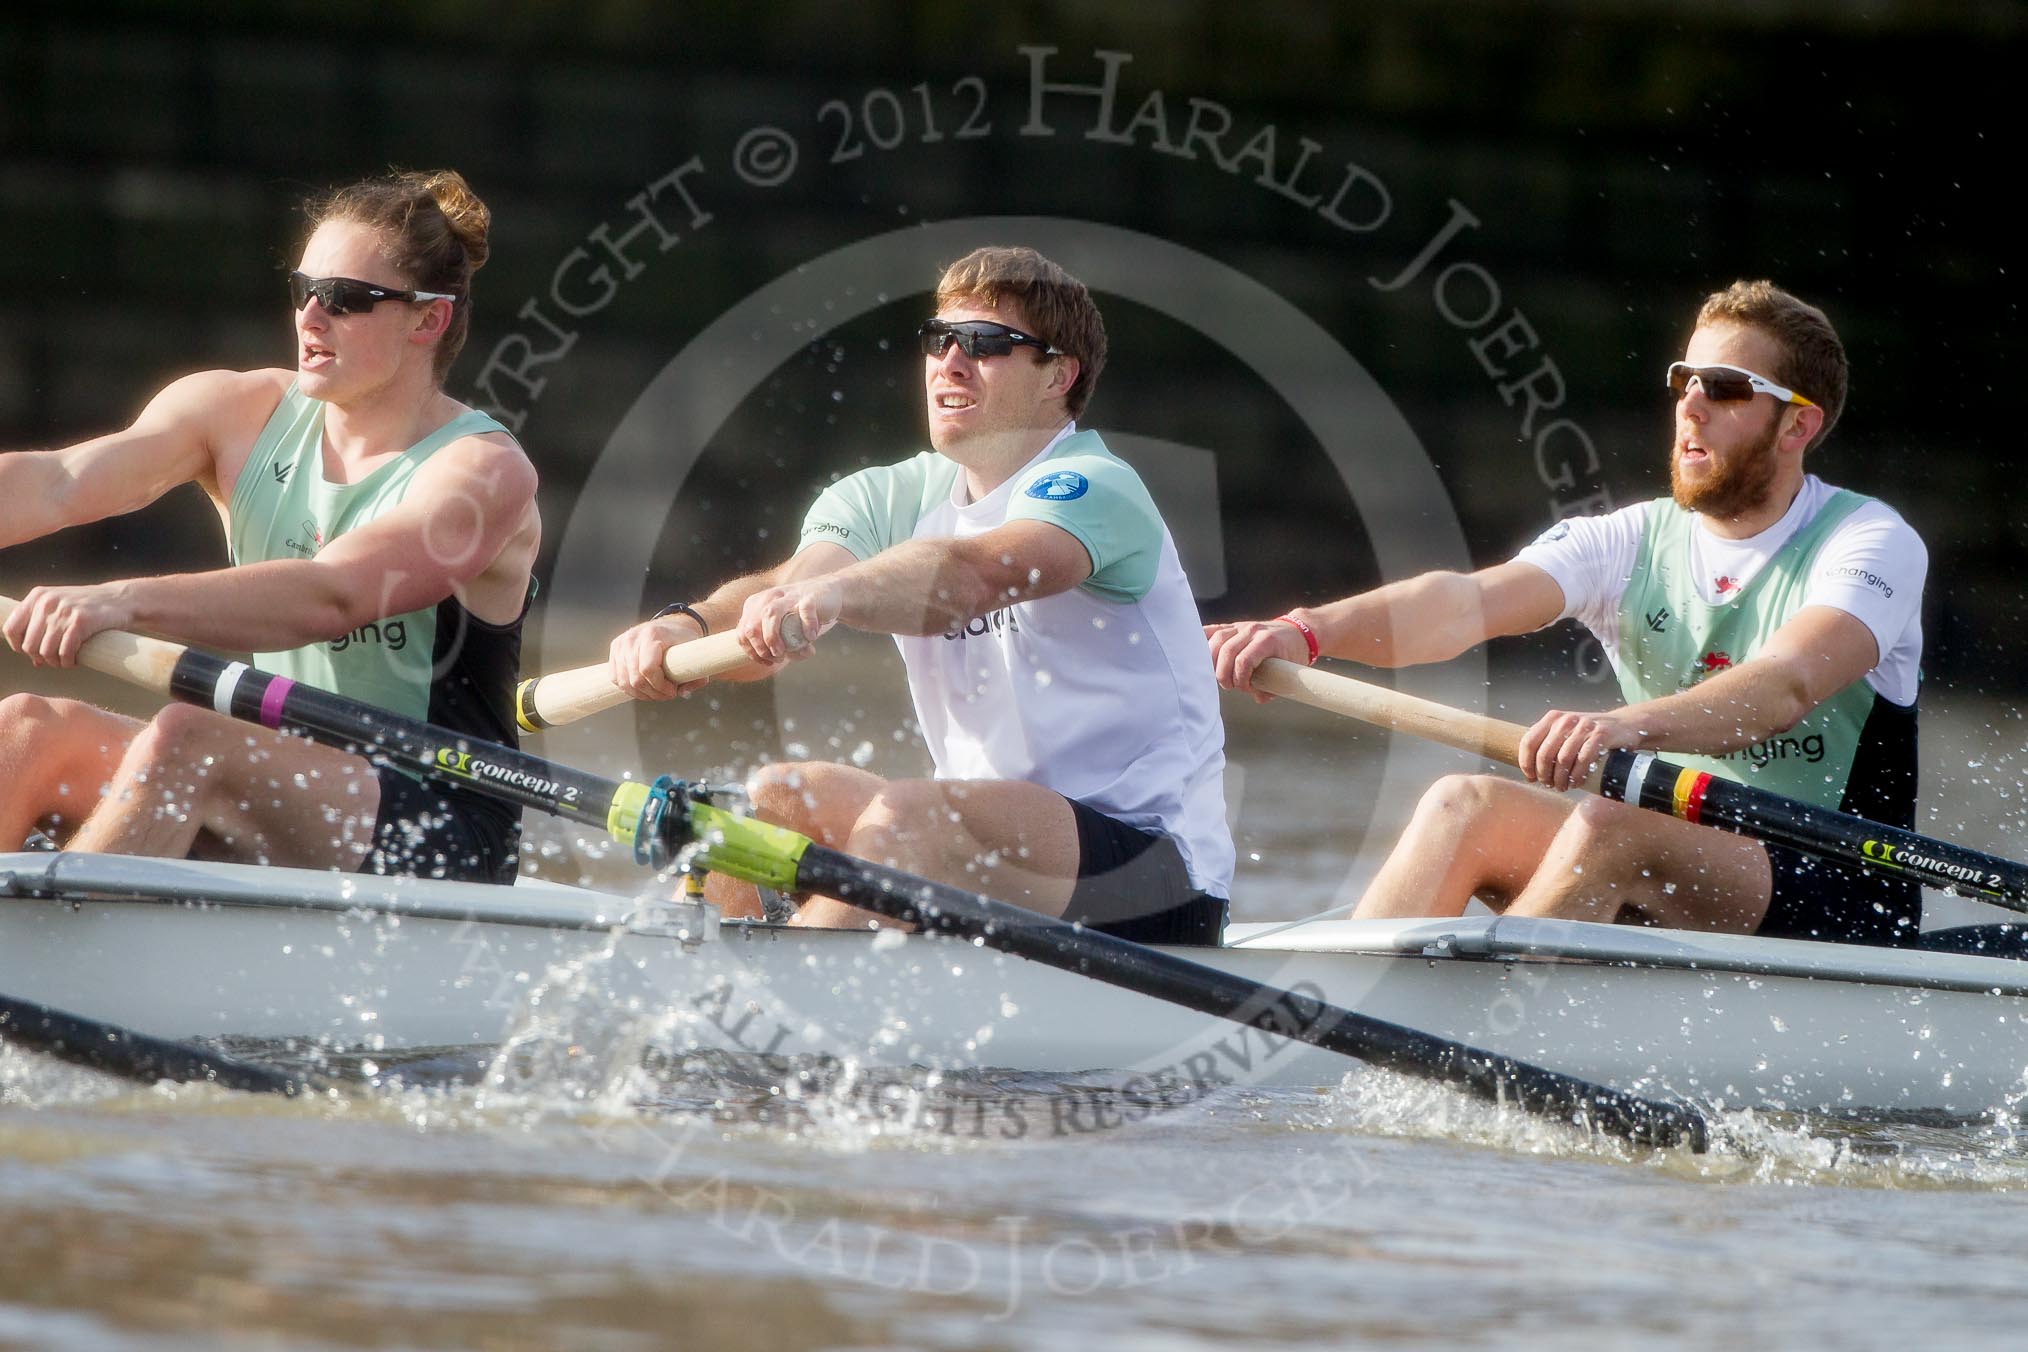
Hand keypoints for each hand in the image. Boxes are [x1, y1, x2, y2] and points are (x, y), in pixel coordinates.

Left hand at [3, 582, 134, 666]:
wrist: (121, 599)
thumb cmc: (90, 606)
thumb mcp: (61, 607)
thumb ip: (43, 628)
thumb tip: (34, 660)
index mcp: (38, 596)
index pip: (11, 628)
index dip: (18, 646)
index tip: (31, 653)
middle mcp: (47, 602)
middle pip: (29, 644)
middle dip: (40, 657)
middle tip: (54, 660)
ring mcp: (64, 611)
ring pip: (46, 651)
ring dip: (55, 662)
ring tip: (64, 662)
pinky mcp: (80, 622)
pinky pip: (65, 652)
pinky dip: (68, 662)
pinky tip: (73, 662)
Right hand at [607, 615, 708, 700]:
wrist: (671, 627)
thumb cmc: (683, 643)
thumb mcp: (696, 655)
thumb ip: (696, 676)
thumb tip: (683, 693)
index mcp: (652, 635)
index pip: (648, 669)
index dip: (660, 686)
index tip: (673, 690)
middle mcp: (633, 637)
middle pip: (635, 679)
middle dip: (652, 693)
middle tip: (666, 694)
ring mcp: (621, 643)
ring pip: (623, 682)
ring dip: (641, 694)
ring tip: (656, 692)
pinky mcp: (615, 648)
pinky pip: (615, 677)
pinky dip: (628, 688)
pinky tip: (643, 687)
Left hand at [739, 579, 838, 663]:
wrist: (829, 595)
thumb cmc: (802, 616)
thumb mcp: (790, 632)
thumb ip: (787, 648)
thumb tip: (790, 657)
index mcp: (757, 604)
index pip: (743, 631)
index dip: (752, 652)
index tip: (767, 662)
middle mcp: (770, 598)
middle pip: (752, 624)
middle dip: (760, 648)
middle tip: (776, 658)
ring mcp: (789, 596)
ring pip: (770, 613)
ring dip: (772, 638)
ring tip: (782, 652)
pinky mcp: (809, 597)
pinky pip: (804, 610)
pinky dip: (806, 626)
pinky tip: (811, 637)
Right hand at [1204, 617, 1309, 703]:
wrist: (1298, 632)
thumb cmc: (1293, 653)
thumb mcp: (1289, 672)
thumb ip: (1271, 687)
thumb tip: (1257, 697)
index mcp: (1267, 641)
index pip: (1244, 660)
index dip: (1239, 679)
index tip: (1243, 688)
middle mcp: (1252, 630)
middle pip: (1227, 651)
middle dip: (1223, 673)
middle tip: (1228, 686)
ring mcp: (1241, 626)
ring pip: (1217, 639)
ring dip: (1211, 660)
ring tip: (1217, 674)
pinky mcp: (1233, 626)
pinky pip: (1213, 630)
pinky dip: (1203, 640)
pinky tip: (1197, 653)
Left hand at [1517, 707, 1644, 790]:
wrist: (1626, 725)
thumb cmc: (1591, 734)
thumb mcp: (1567, 732)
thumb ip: (1549, 743)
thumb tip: (1529, 770)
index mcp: (1553, 718)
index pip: (1529, 741)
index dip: (1526, 763)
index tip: (1530, 778)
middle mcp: (1566, 719)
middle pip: (1544, 753)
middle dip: (1544, 775)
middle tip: (1549, 785)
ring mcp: (1584, 726)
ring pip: (1563, 759)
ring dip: (1560, 779)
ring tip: (1562, 787)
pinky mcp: (1601, 734)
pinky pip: (1583, 760)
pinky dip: (1577, 776)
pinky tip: (1577, 783)